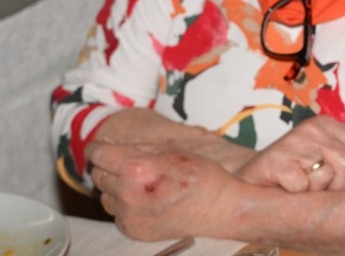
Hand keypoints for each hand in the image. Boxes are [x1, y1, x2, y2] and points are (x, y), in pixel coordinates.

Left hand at [87, 140, 230, 241]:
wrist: (218, 208)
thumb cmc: (199, 174)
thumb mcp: (170, 150)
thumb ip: (136, 148)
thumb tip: (110, 145)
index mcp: (136, 168)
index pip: (99, 154)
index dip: (97, 147)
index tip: (99, 146)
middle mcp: (127, 193)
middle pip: (98, 175)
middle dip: (108, 167)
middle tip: (127, 164)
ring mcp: (128, 214)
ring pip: (104, 196)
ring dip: (114, 187)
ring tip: (138, 184)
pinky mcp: (132, 230)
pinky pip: (116, 212)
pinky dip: (125, 205)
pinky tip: (145, 199)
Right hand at [235, 116, 344, 192]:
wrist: (249, 177)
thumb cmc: (294, 172)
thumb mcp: (325, 162)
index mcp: (327, 125)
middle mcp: (312, 128)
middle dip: (340, 185)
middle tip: (322, 189)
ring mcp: (293, 143)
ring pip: (327, 176)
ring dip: (317, 191)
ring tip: (303, 186)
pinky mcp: (277, 161)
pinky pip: (304, 186)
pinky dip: (298, 194)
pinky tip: (287, 188)